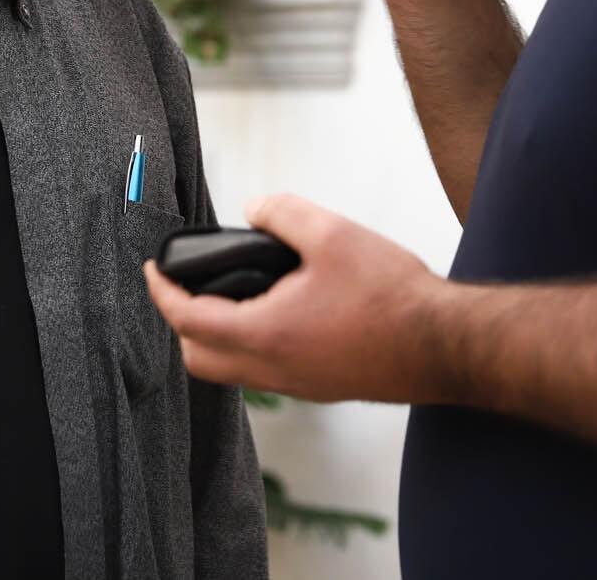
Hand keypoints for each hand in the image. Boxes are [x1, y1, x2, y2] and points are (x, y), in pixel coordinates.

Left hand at [144, 194, 450, 404]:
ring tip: (229, 294)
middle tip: (186, 285)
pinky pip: (265, 374)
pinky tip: (275, 313)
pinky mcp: (321, 387)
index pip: (188, 319)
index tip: (152, 269)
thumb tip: (254, 209)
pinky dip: (249, 347)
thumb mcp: (332, 233)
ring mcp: (299, 385)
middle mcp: (275, 369)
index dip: (161, 291)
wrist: (443, 345)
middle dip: (181, 323)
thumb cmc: (392, 295)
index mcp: (266, 333)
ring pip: (232, 372)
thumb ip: (282, 213)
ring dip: (216, 338)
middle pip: (199, 360)